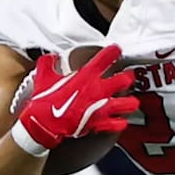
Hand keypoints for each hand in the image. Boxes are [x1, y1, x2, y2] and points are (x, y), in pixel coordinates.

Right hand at [11, 44, 138, 153]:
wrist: (44, 124)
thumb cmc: (45, 101)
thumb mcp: (43, 76)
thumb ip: (48, 63)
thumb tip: (50, 58)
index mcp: (87, 75)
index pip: (107, 56)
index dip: (114, 51)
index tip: (116, 50)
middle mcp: (98, 89)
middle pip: (125, 80)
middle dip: (128, 78)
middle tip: (126, 78)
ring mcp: (101, 107)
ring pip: (129, 103)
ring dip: (130, 102)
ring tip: (131, 101)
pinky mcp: (100, 123)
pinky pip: (118, 123)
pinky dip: (120, 122)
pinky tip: (120, 121)